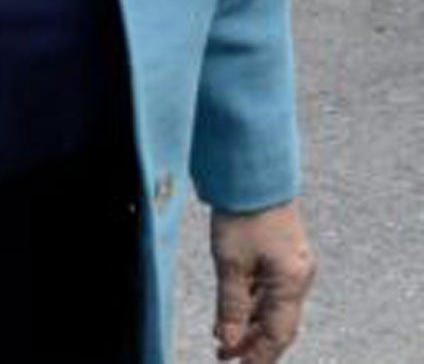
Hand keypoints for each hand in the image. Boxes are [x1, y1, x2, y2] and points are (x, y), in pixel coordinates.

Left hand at [211, 201, 314, 362]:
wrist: (252, 175)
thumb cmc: (242, 214)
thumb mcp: (230, 263)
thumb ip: (230, 305)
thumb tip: (228, 339)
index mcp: (291, 282)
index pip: (278, 333)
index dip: (258, 354)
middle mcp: (298, 277)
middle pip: (277, 323)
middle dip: (252, 342)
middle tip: (226, 355)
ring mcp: (291, 266)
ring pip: (271, 307)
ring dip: (248, 323)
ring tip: (223, 337)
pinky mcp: (281, 255)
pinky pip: (268, 288)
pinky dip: (250, 302)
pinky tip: (232, 311)